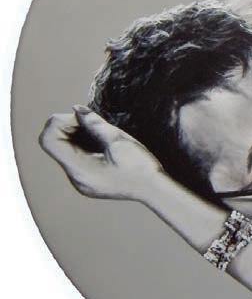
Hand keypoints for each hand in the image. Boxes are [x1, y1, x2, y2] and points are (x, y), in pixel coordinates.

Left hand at [39, 106, 163, 200]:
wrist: (154, 189)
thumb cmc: (139, 166)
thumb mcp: (118, 140)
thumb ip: (94, 124)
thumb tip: (76, 109)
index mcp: (79, 169)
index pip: (49, 141)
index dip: (61, 122)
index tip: (83, 119)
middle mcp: (75, 177)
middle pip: (55, 145)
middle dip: (69, 127)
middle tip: (92, 122)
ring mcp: (81, 180)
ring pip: (66, 150)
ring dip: (77, 135)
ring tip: (100, 132)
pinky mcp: (89, 179)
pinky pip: (76, 158)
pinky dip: (84, 144)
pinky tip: (102, 142)